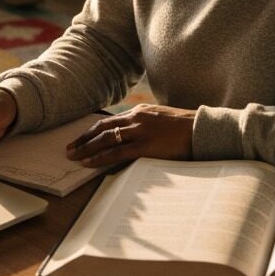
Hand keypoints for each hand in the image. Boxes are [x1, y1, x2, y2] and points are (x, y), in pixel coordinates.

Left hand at [66, 104, 195, 168]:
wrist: (204, 129)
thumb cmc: (187, 129)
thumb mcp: (163, 122)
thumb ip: (148, 128)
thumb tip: (135, 139)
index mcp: (141, 112)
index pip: (111, 121)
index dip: (94, 131)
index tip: (82, 138)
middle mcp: (136, 118)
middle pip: (103, 128)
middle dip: (84, 139)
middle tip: (69, 148)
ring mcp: (140, 131)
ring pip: (105, 139)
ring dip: (87, 148)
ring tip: (73, 156)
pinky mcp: (145, 145)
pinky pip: (117, 152)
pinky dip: (100, 158)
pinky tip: (89, 163)